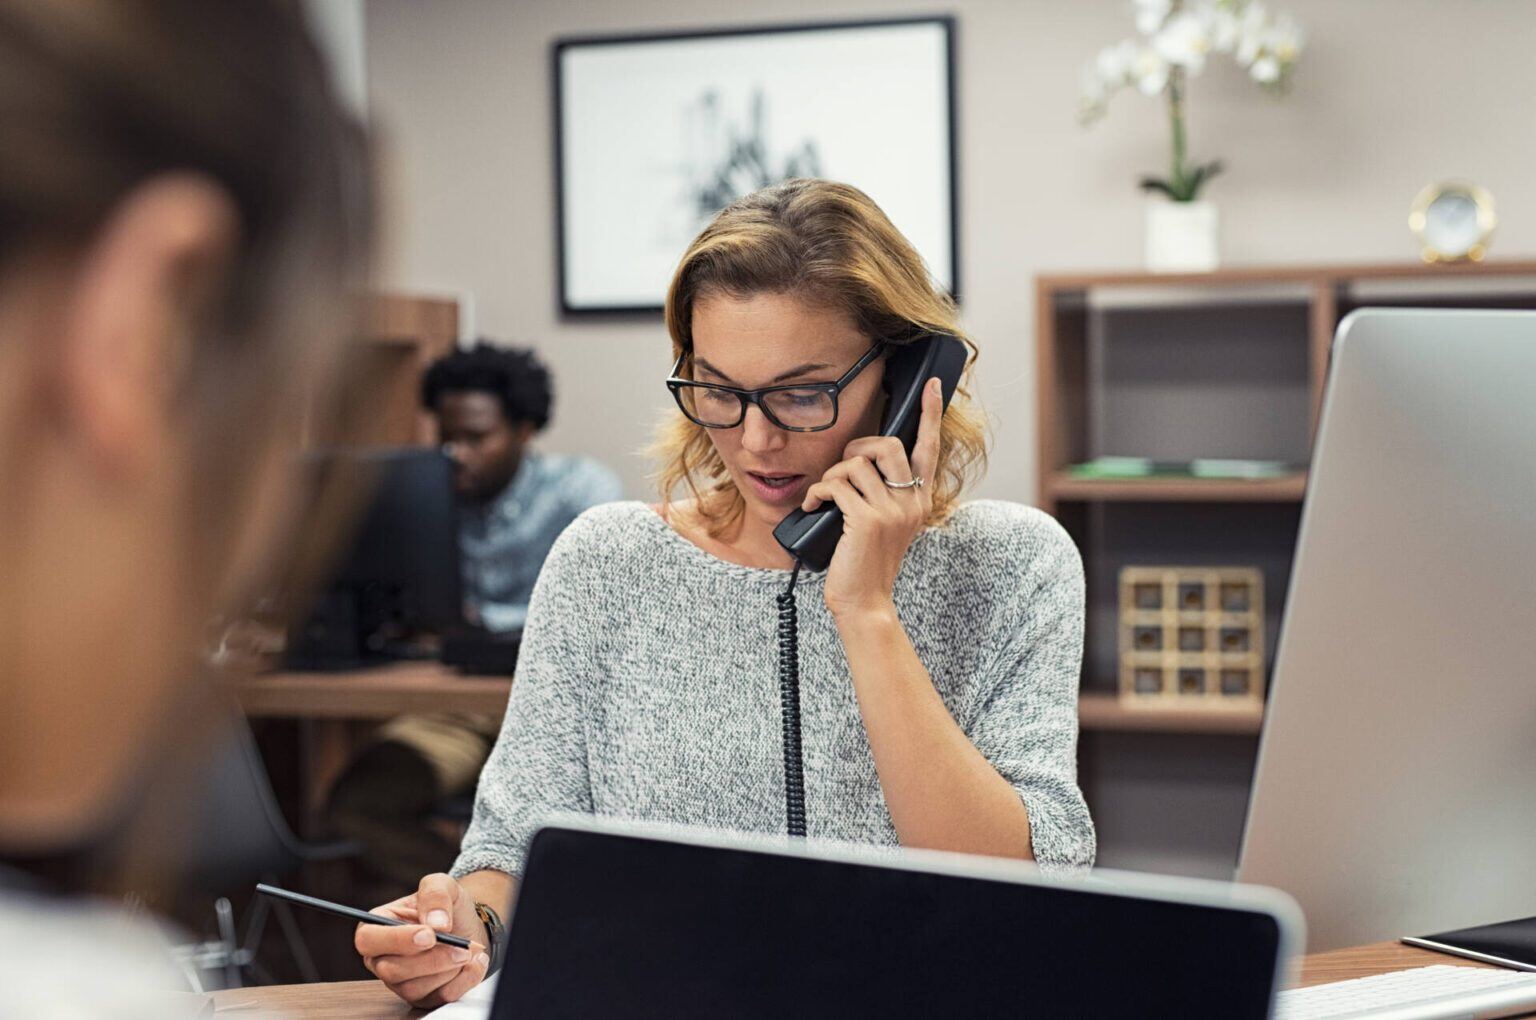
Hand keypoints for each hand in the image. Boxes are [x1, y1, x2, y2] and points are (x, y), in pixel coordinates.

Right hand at [356, 872, 489, 1007]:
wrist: (467, 925)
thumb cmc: (445, 906)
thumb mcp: (441, 884)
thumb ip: (435, 894)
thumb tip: (436, 924)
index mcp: (377, 927)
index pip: (367, 940)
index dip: (397, 940)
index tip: (430, 935)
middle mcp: (382, 958)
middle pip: (390, 970)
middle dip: (430, 959)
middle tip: (460, 947)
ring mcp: (400, 981)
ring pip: (414, 988)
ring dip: (448, 969)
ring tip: (468, 950)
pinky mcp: (423, 996)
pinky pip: (439, 997)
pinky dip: (463, 980)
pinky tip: (475, 962)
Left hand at [801, 376, 941, 621]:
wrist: (864, 602)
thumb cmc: (866, 564)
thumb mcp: (887, 526)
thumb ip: (884, 495)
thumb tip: (860, 463)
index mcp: (920, 501)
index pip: (930, 449)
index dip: (930, 414)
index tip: (932, 386)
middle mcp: (911, 503)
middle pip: (888, 445)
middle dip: (857, 447)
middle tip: (842, 469)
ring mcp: (891, 511)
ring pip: (855, 464)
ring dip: (831, 475)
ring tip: (824, 497)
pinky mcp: (866, 520)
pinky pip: (835, 484)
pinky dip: (816, 492)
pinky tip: (811, 508)